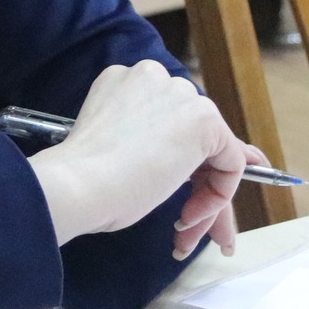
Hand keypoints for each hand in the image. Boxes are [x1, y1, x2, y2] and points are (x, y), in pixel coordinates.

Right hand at [27, 59, 265, 253]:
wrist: (77, 183)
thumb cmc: (84, 178)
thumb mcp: (119, 150)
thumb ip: (156, 142)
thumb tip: (215, 153)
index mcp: (126, 82)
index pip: (170, 122)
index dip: (178, 161)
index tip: (174, 191)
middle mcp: (156, 78)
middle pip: (194, 137)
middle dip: (195, 185)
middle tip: (184, 222)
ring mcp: (181, 96)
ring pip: (213, 152)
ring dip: (203, 198)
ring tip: (183, 230)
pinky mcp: (204, 120)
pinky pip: (231, 163)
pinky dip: (216, 196)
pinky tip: (186, 216)